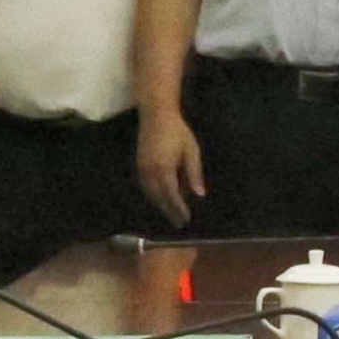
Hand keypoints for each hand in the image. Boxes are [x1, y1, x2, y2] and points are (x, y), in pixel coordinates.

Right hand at [136, 111, 205, 226]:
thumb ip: (194, 173)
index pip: (172, 195)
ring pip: (151, 194)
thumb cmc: (178, 132)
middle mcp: (150, 172)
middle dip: (170, 211)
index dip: (179, 209)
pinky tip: (160, 199)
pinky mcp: (139, 165)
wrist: (156, 115)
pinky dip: (153, 196)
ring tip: (171, 214)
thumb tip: (200, 194)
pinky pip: (145, 187)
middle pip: (160, 198)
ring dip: (160, 205)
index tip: (186, 219)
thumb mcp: (191, 151)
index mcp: (165, 169)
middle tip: (180, 223)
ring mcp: (142, 169)